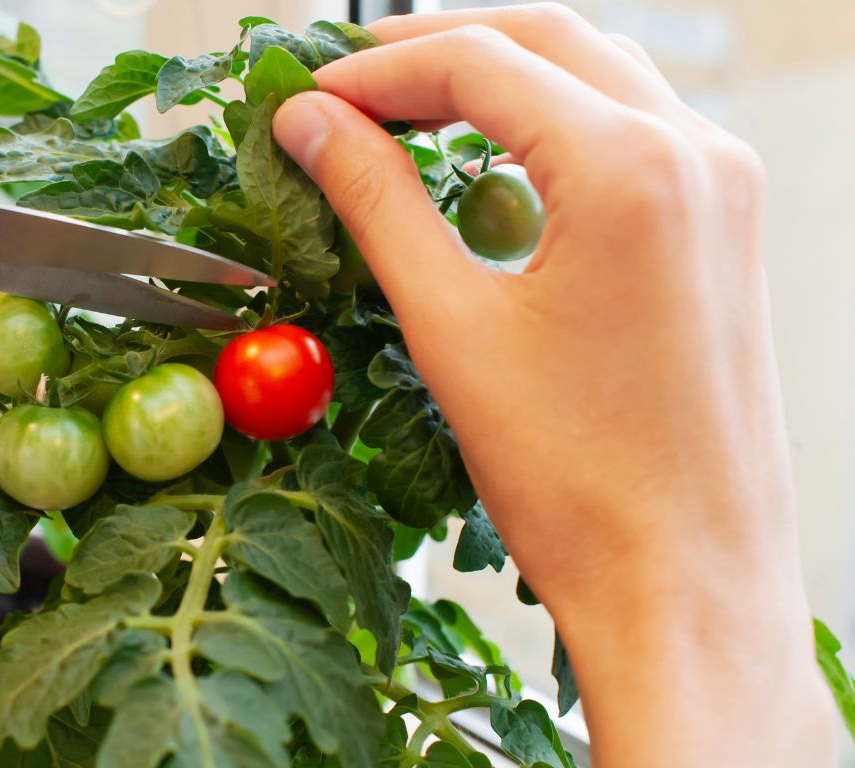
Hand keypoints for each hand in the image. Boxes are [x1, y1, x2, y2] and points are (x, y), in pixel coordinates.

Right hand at [273, 5, 834, 765]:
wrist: (685, 583)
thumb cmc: (577, 482)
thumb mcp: (453, 327)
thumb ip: (378, 203)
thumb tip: (314, 125)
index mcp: (632, 168)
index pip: (483, 62)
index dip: (379, 69)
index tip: (309, 95)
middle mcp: (696, 155)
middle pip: (547, 41)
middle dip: (437, 49)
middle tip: (347, 81)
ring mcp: (722, 191)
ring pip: (597, 75)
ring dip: (499, 76)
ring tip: (406, 110)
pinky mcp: (724, 231)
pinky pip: (633, 133)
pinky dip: (553, 123)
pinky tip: (491, 160)